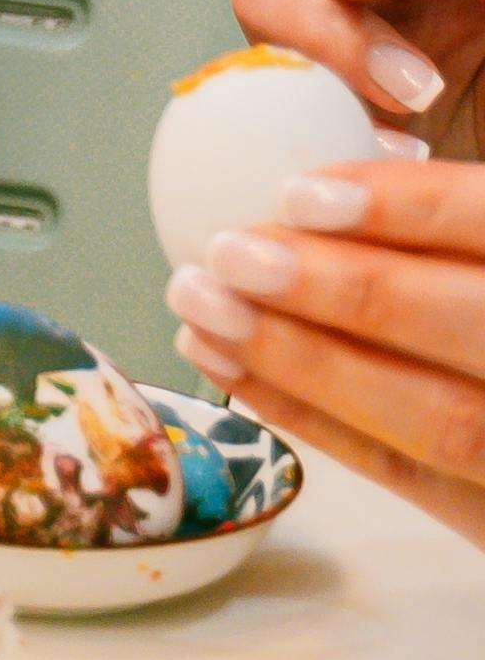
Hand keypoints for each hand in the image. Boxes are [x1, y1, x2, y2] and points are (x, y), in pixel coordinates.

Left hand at [171, 149, 484, 562]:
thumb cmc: (483, 301)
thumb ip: (461, 225)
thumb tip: (325, 183)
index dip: (407, 207)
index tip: (299, 189)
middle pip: (466, 325)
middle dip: (337, 290)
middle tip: (225, 253)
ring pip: (433, 418)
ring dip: (304, 362)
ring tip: (203, 310)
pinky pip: (407, 476)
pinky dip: (314, 420)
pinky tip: (234, 371)